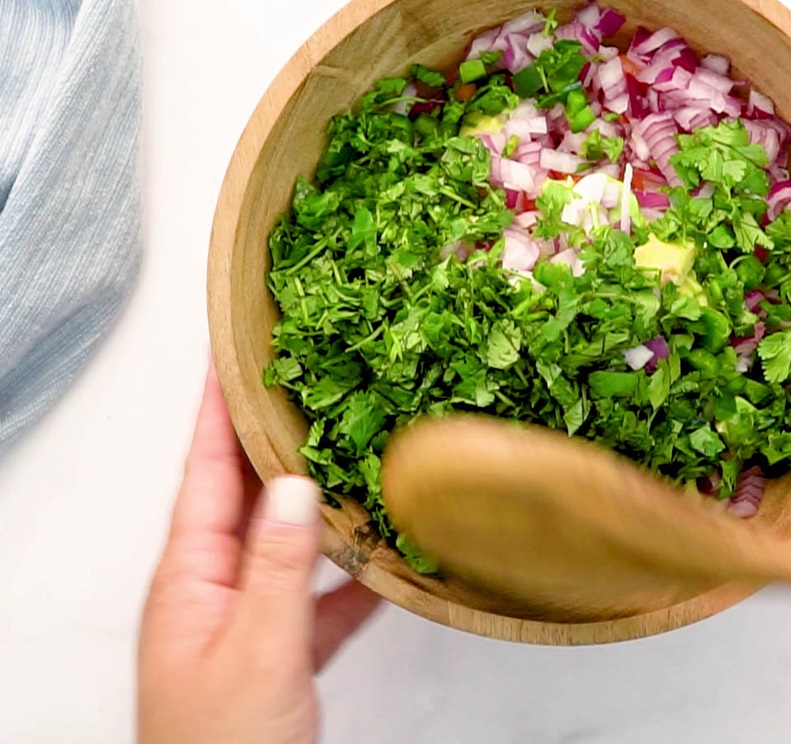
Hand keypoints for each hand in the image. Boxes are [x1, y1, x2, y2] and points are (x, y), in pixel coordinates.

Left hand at [137, 364, 380, 743]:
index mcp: (189, 580)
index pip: (205, 472)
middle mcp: (213, 591)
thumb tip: (299, 488)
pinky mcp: (280, 653)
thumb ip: (281, 567)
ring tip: (352, 450)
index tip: (230, 355)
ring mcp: (247, 620)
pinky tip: (385, 557)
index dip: (218, 410)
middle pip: (247, 497)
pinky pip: (319, 596)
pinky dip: (352, 574)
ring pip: (290, 543)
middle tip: (302, 382)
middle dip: (273, 439)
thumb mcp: (258, 651)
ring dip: (322, 501)